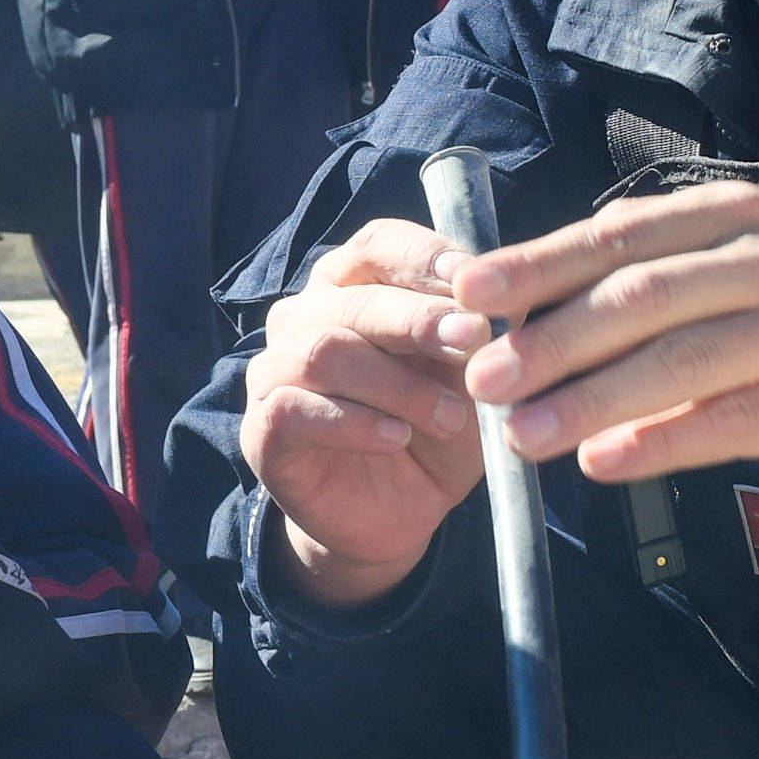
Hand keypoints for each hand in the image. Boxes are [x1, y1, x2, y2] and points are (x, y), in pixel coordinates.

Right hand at [237, 220, 488, 615]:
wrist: (401, 513)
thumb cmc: (435, 428)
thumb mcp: (472, 377)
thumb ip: (476, 336)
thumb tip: (497, 302)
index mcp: (356, 285)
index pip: (378, 245)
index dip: (423, 257)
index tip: (473, 282)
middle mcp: (306, 316)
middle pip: (353, 299)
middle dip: (419, 319)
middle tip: (473, 342)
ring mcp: (275, 370)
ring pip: (323, 351)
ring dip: (396, 384)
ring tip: (449, 418)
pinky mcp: (262, 429)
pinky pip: (293, 410)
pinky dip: (352, 423)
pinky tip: (395, 438)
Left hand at [448, 183, 758, 487]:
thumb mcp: (748, 255)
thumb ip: (659, 274)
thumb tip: (533, 308)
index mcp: (737, 215)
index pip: (621, 233)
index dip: (540, 264)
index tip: (469, 291)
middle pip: (643, 295)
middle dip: (551, 338)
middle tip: (481, 377)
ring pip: (684, 359)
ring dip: (592, 399)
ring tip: (522, 435)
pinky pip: (738, 420)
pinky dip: (666, 440)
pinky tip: (607, 462)